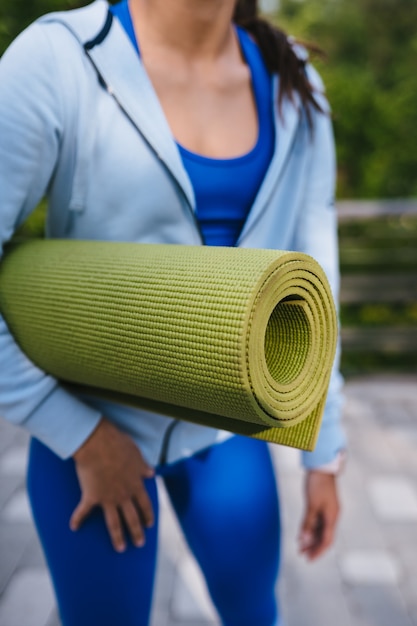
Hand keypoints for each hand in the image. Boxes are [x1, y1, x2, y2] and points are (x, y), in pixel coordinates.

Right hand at [70, 418, 154, 551]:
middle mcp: (124, 495)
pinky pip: (84, 511)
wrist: (99, 444)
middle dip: (137, 532)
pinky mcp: (91, 496)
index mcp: (136, 484)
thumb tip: (151, 473)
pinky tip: (74, 527)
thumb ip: (143, 466)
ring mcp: (108, 498)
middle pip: (132, 518)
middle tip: (139, 544)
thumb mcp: (137, 454)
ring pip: (114, 523)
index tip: (150, 524)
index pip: (145, 504)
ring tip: (120, 548)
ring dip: (117, 537)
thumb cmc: (119, 445)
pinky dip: (78, 519)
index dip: (148, 515)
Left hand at [298, 470, 339, 560]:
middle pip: (324, 537)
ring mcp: (327, 511)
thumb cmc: (317, 485)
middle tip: (302, 555)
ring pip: (320, 530)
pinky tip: (302, 533)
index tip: (309, 559)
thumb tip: (303, 540)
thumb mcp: (311, 505)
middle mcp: (332, 516)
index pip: (326, 540)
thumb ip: (307, 523)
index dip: (318, 551)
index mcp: (332, 517)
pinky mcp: (322, 506)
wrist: (321, 467)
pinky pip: (317, 522)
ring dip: (310, 539)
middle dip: (313, 547)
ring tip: (300, 547)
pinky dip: (310, 529)